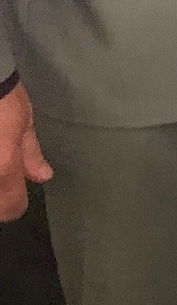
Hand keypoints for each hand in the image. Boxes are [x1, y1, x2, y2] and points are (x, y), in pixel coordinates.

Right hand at [0, 82, 52, 221]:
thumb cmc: (4, 97)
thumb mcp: (24, 122)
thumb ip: (31, 153)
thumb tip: (43, 176)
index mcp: (5, 165)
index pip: (10, 207)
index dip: (15, 206)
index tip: (18, 199)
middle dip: (2, 196)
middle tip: (7, 174)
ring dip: (0, 185)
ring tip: (5, 163)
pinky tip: (0, 153)